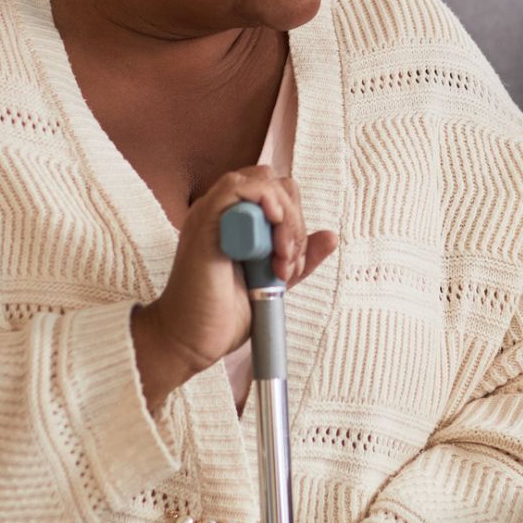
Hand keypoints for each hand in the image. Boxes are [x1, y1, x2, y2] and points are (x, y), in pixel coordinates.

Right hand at [130, 166, 337, 406]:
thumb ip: (298, 258)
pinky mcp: (203, 222)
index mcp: (238, 223)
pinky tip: (272, 230)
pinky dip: (264, 200)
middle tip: (287, 264)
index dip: (296, 222)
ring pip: (262, 181)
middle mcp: (223, 213)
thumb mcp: (273, 281)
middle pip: (276, 183)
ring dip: (284, 218)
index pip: (280, 194)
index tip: (292, 265)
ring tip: (278, 261)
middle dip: (294, 222)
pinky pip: (237, 187)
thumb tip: (331, 236)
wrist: (191, 341)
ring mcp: (211, 214)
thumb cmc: (223, 314)